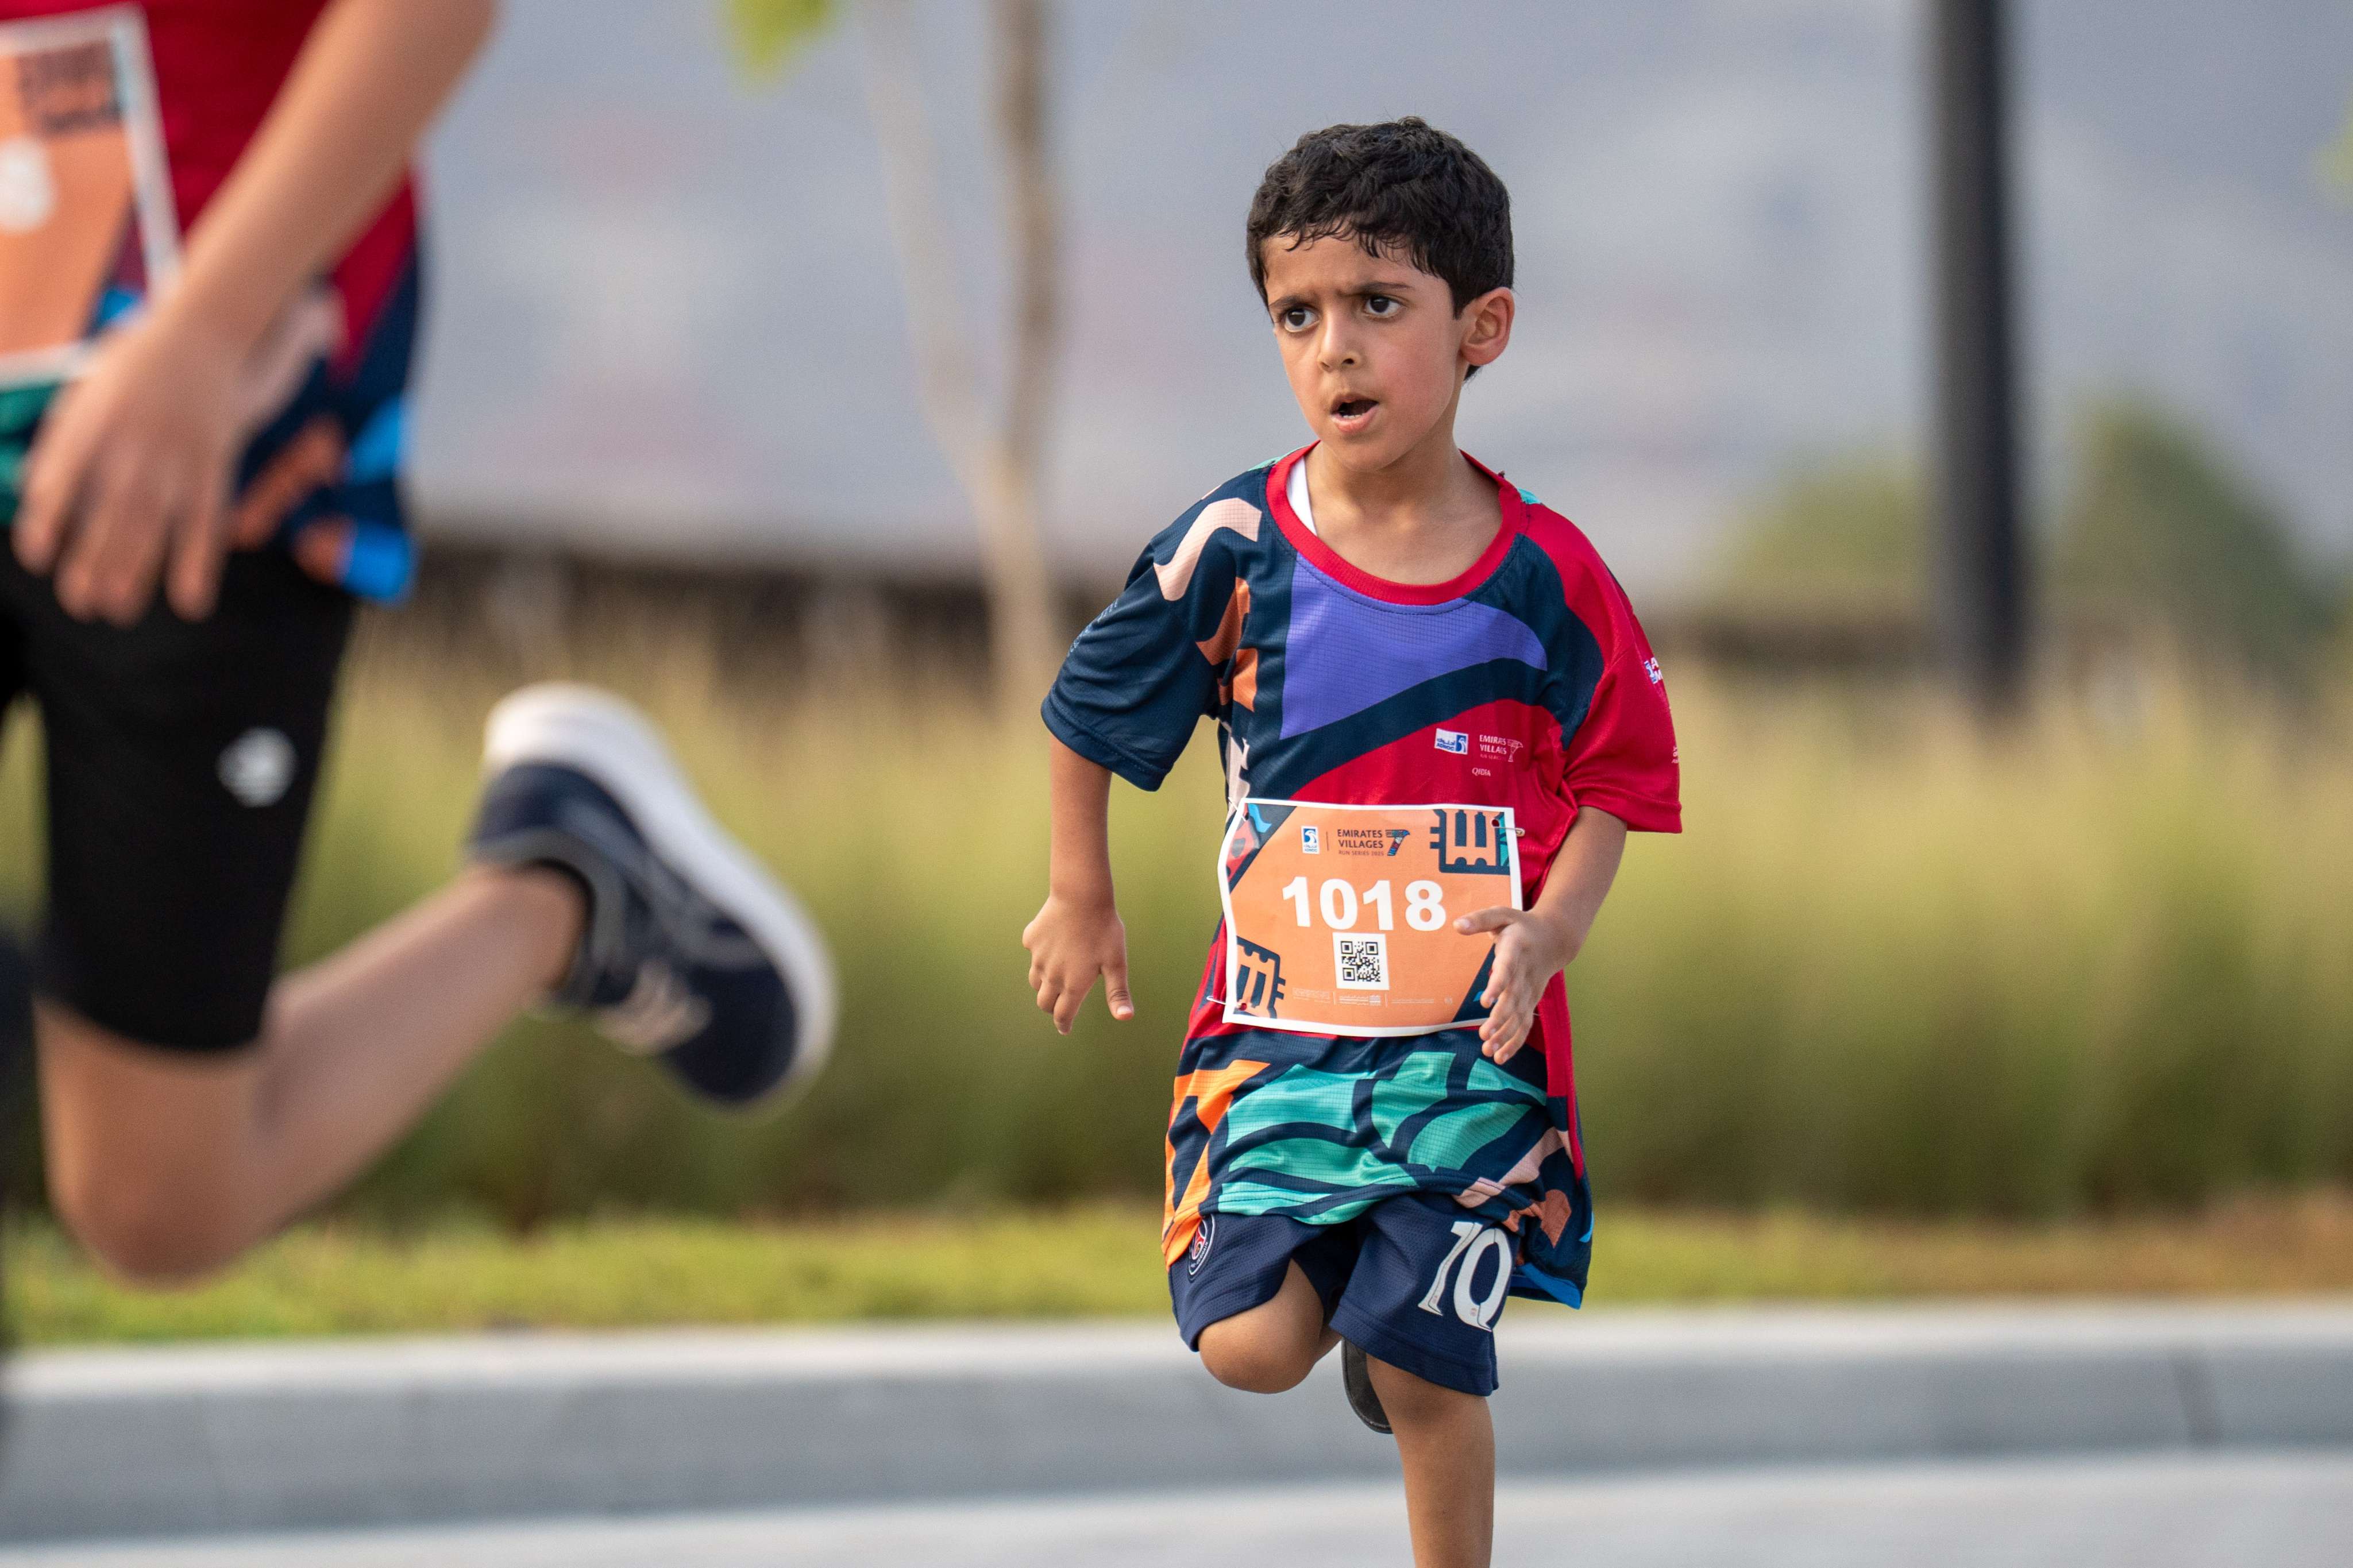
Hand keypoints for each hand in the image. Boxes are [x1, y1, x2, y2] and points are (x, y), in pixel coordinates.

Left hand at [16, 305, 249, 624]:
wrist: (204, 338)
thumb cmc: (135, 370)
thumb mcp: (85, 394)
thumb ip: (62, 445)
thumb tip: (37, 502)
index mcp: (91, 423)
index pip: (59, 481)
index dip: (45, 522)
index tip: (38, 556)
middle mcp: (132, 444)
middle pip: (107, 516)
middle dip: (91, 565)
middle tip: (81, 603)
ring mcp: (176, 459)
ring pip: (152, 527)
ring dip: (133, 574)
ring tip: (116, 610)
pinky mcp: (213, 469)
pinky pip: (205, 526)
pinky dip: (198, 566)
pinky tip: (189, 601)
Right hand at [1022, 892, 1134, 1034]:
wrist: (1081, 895)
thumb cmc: (1104, 929)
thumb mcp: (1116, 962)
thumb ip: (1117, 992)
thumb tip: (1125, 1018)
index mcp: (1073, 984)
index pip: (1062, 1014)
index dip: (1064, 1024)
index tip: (1065, 1028)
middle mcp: (1051, 975)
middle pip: (1044, 1002)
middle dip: (1052, 1008)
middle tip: (1060, 1006)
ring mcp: (1038, 957)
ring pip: (1035, 980)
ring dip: (1044, 985)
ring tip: (1056, 980)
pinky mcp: (1031, 939)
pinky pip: (1033, 953)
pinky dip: (1040, 956)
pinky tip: (1052, 946)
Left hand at [1454, 905, 1578, 1064]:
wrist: (1554, 937)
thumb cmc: (1520, 926)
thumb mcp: (1502, 914)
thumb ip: (1480, 919)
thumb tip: (1457, 925)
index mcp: (1517, 950)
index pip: (1508, 969)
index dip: (1498, 985)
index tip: (1486, 1001)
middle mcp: (1526, 973)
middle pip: (1514, 999)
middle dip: (1500, 1019)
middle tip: (1484, 1035)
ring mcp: (1530, 990)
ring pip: (1520, 1016)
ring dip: (1506, 1035)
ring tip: (1489, 1051)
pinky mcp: (1531, 1001)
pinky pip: (1525, 1023)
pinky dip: (1515, 1041)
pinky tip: (1500, 1056)